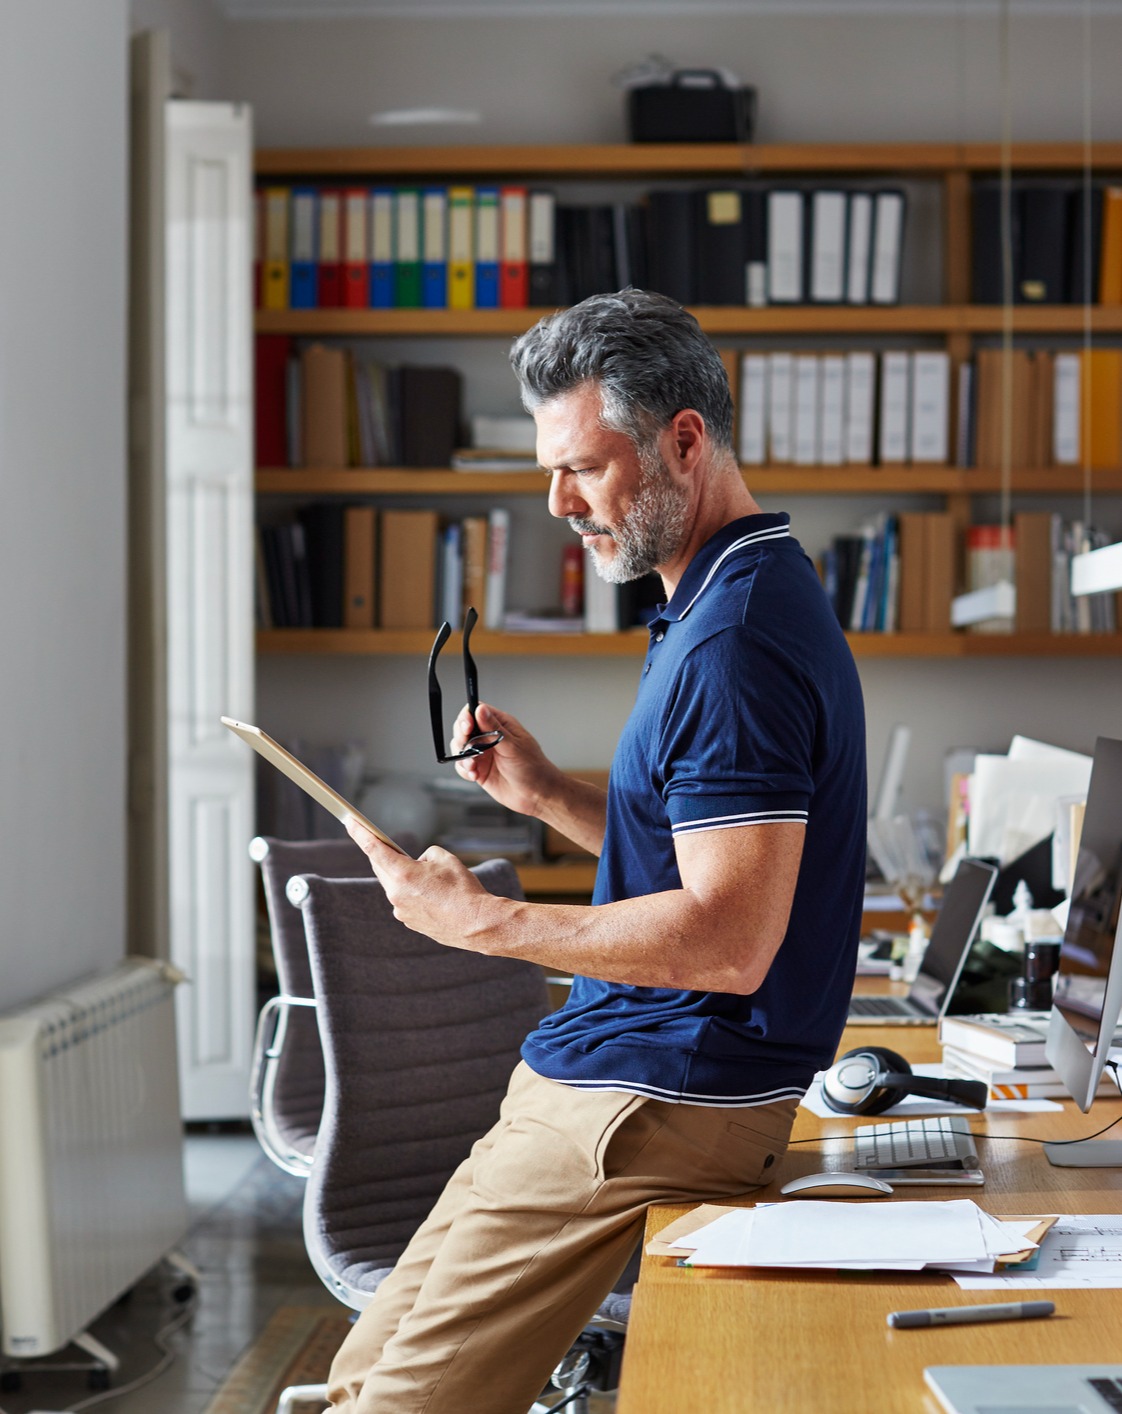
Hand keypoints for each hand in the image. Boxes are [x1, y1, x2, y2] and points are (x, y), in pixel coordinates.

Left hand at [344, 818, 493, 952]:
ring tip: (427, 876)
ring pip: (393, 885)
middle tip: (389, 845)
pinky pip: (404, 900)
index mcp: (403, 874)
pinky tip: (432, 894)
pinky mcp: (409, 921)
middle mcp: (396, 894)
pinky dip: (412, 893)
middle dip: (385, 855)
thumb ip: (425, 855)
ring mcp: (401, 910)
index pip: (373, 848)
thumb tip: (418, 864)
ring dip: (403, 876)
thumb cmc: (463, 890)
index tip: (349, 822)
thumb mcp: (445, 858)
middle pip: (381, 867)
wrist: (476, 924)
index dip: (360, 833)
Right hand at [449, 700, 558, 817]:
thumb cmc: (533, 768)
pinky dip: (465, 770)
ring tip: (473, 766)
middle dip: (461, 737)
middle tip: (466, 748)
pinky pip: (463, 766)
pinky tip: (474, 775)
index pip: (476, 711)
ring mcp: (484, 753)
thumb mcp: (513, 746)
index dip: (467, 716)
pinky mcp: (479, 769)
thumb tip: (480, 709)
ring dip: (463, 756)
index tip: (466, 727)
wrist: (537, 795)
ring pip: (460, 747)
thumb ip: (493, 729)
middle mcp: (490, 737)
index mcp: (501, 725)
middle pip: (463, 728)